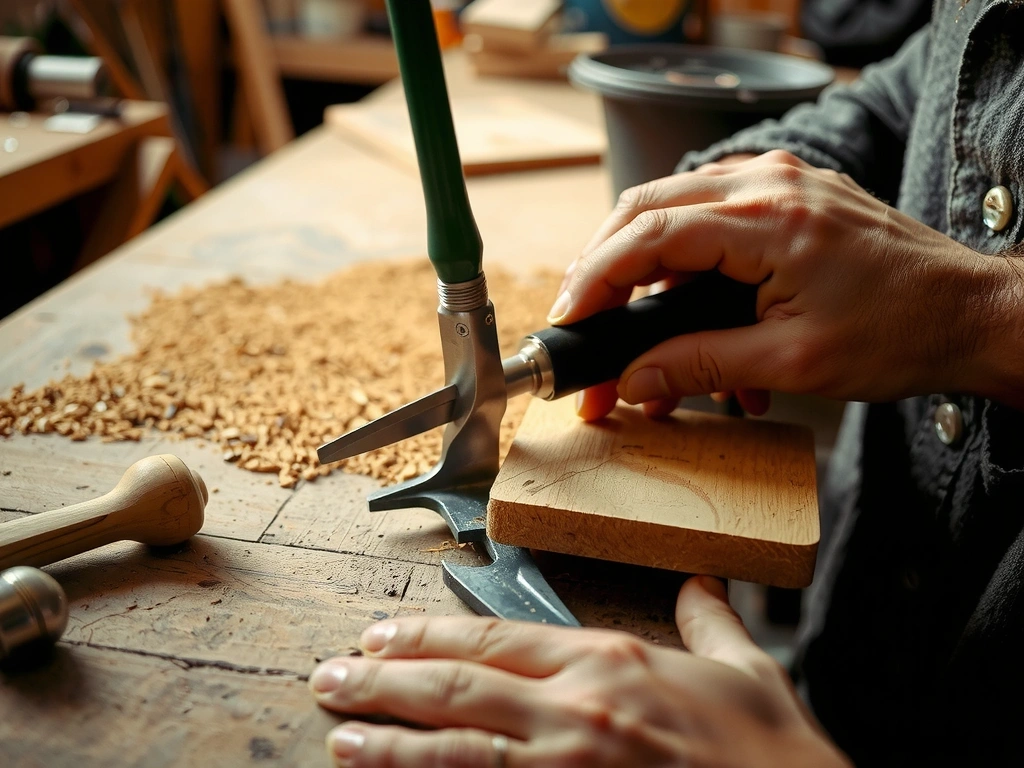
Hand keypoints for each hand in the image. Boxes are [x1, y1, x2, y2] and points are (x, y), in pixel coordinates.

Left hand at [309, 576, 850, 767]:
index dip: (428, 634)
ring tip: (340, 737)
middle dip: (384, 683)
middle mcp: (578, 708)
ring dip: (389, 744)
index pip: (494, 636)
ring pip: (457, 749)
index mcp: (610, 660)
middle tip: (330, 677)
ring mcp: (571, 766)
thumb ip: (710, 619)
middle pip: (457, 686)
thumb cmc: (772, 751)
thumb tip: (698, 585)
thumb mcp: (747, 669)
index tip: (383, 634)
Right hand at [549, 150, 1011, 419]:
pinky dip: (691, 270)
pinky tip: (701, 326)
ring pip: (676, 212)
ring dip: (650, 275)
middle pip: (648, 209)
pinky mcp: (788, 197)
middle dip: (604, 268)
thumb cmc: (900, 334)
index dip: (594, 278)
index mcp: (769, 219)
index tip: (568, 319)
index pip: (648, 235)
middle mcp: (769, 183)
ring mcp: (780, 182)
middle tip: (584, 321)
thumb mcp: (792, 362)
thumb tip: (632, 382)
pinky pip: (714, 221)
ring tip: (649, 343)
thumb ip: (700, 366)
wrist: (971, 313)